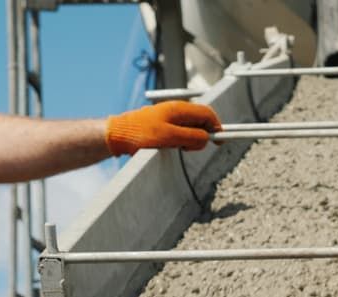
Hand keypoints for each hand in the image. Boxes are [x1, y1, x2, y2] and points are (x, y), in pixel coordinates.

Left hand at [105, 101, 221, 155]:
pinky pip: (180, 132)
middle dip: (202, 135)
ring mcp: (169, 116)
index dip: (217, 127)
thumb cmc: (140, 134)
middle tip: (190, 148)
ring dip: (190, 139)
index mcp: (179, 109)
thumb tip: (207, 138)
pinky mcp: (163, 124)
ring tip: (177, 147)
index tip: (220, 140)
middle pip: (201, 121)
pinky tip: (170, 146)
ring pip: (191, 128)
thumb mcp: (171, 137)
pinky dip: (181, 140)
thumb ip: (193, 136)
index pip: (208, 114)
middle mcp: (176, 110)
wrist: (117, 135)